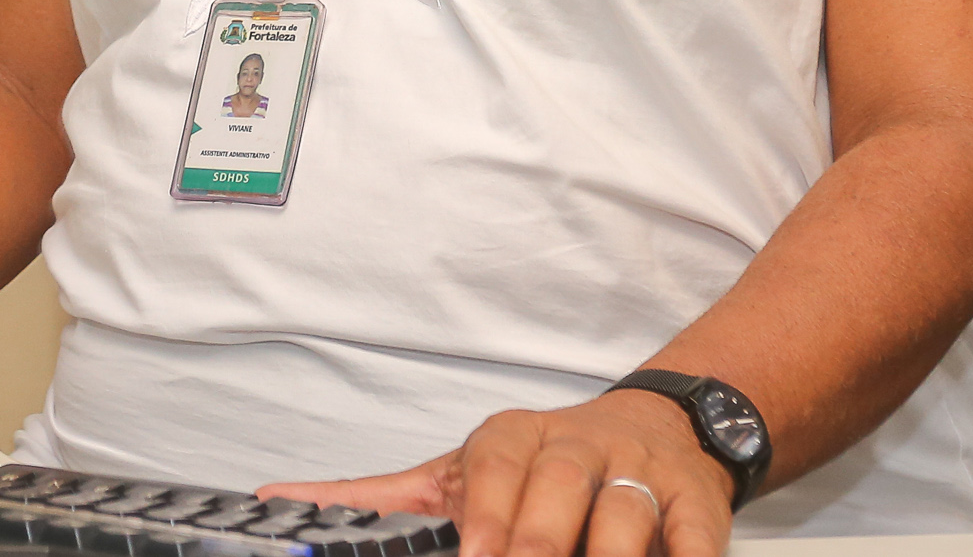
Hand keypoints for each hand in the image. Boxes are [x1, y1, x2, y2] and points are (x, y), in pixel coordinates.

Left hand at [260, 392, 734, 556]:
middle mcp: (579, 448)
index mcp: (513, 438)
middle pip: (559, 492)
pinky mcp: (698, 506)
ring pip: (627, 517)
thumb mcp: (457, 474)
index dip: (487, 513)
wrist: (655, 427)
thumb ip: (377, 498)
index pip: (496, 464)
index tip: (476, 555)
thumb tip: (273, 500)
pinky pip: (699, 536)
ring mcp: (641, 476)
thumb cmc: (539, 466)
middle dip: (539, 544)